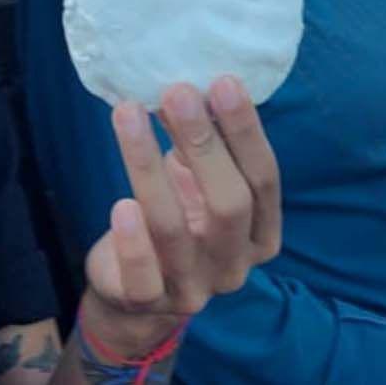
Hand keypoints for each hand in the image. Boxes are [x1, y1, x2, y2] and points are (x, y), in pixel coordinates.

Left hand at [78, 77, 281, 356]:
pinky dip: (133, 243)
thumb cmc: (178, 215)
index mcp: (261, 233)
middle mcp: (235, 264)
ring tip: (127, 114)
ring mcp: (194, 289)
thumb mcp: (195, 178)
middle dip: (204, 144)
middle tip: (177, 92)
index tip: (223, 82)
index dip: (245, 132)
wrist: (135, 286)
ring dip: (148, 168)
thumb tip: (185, 80)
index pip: (264, 179)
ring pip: (174, 231)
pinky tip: (121, 205)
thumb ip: (201, 140)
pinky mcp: (150, 303)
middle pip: (229, 204)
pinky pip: (143, 278)